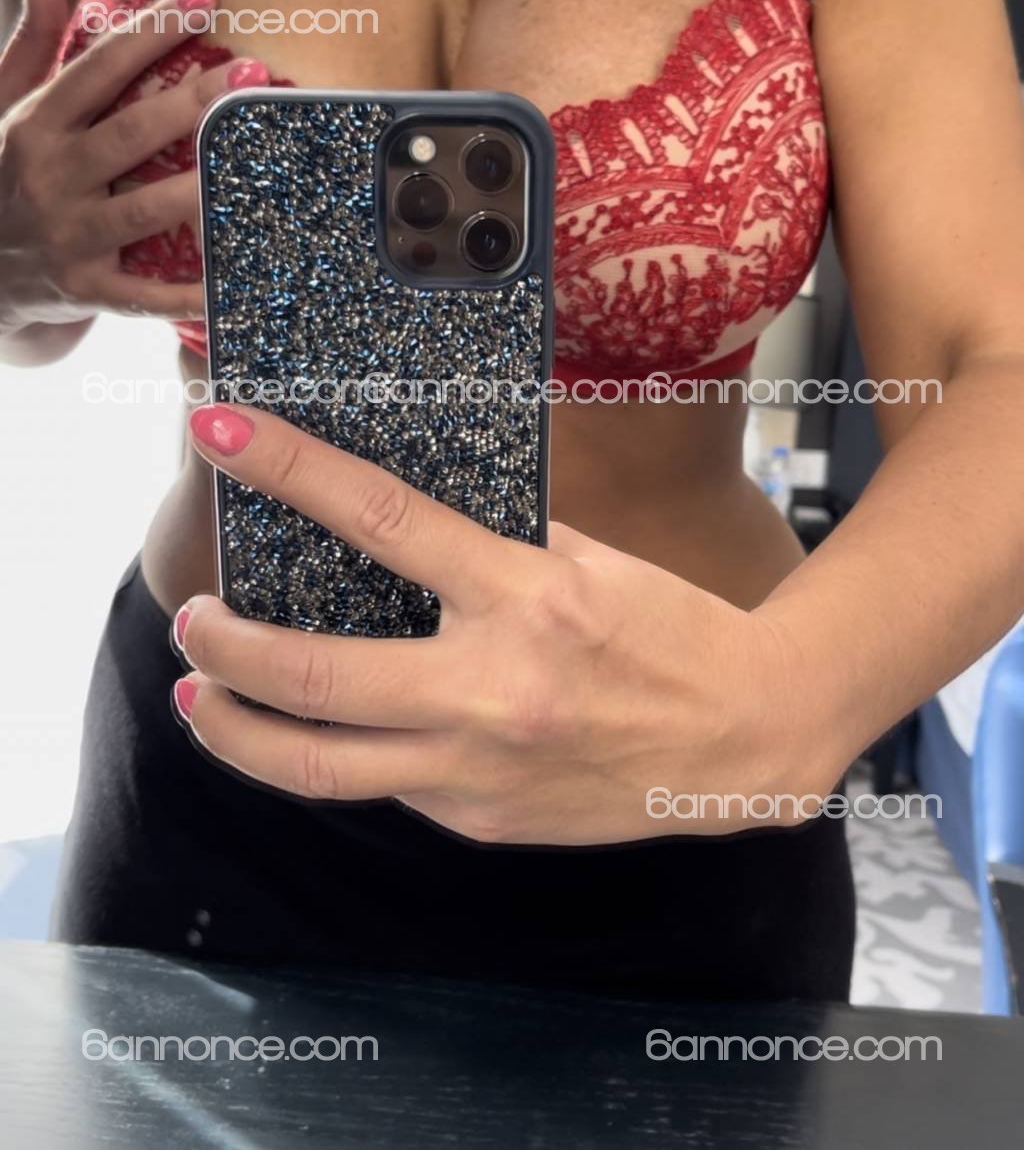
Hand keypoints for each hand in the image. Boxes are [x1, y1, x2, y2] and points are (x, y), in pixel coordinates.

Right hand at [0, 0, 267, 335]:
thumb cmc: (2, 174)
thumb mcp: (2, 105)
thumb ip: (31, 41)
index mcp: (34, 125)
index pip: (99, 67)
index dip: (153, 30)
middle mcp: (49, 178)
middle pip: (132, 134)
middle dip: (192, 101)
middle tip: (250, 72)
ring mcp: (67, 237)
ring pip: (146, 210)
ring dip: (202, 187)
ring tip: (253, 161)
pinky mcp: (84, 289)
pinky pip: (144, 293)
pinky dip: (188, 294)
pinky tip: (233, 282)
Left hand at [171, 404, 849, 844]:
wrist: (747, 739)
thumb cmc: (671, 630)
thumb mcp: (587, 561)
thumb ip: (494, 545)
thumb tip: (396, 519)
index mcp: (527, 597)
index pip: (381, 519)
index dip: (289, 470)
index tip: (221, 434)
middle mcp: (494, 690)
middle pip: (316, 677)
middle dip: (228, 646)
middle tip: (193, 618)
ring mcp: (481, 769)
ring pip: (320, 766)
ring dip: (238, 729)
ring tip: (201, 693)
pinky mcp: (480, 821)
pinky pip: (385, 784)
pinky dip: (339, 750)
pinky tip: (328, 726)